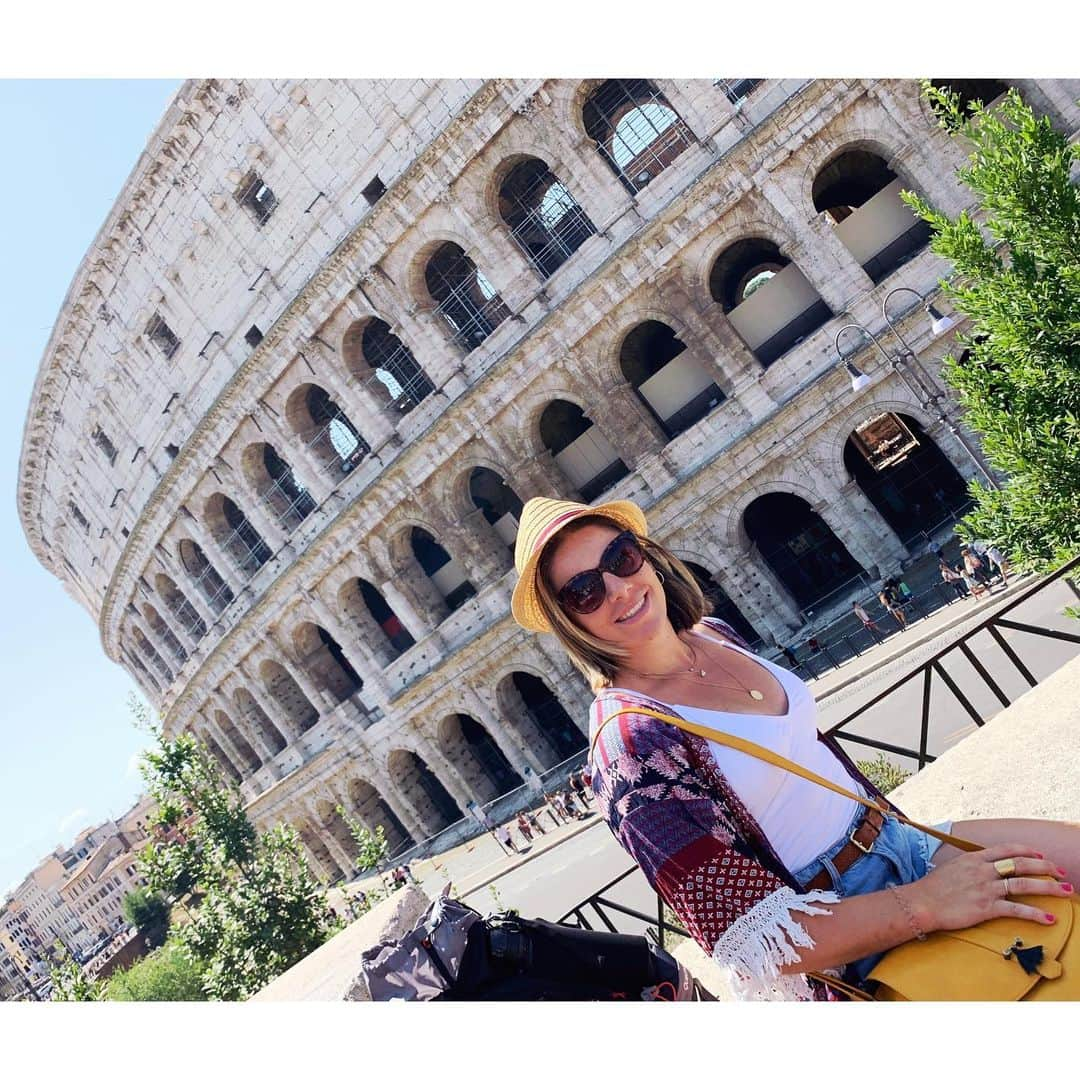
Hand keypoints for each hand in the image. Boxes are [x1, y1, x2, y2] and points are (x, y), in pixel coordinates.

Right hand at [906, 844, 1071, 932]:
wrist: (921, 903)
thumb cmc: (932, 888)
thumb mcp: (951, 868)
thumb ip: (969, 866)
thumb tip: (979, 867)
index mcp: (974, 859)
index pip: (1007, 850)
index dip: (1027, 851)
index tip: (1040, 854)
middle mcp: (983, 871)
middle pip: (1021, 864)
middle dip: (1046, 867)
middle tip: (1061, 872)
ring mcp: (986, 889)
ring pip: (1024, 885)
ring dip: (1049, 887)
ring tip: (1066, 891)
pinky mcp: (987, 908)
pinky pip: (1017, 909)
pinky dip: (1036, 913)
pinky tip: (1049, 917)